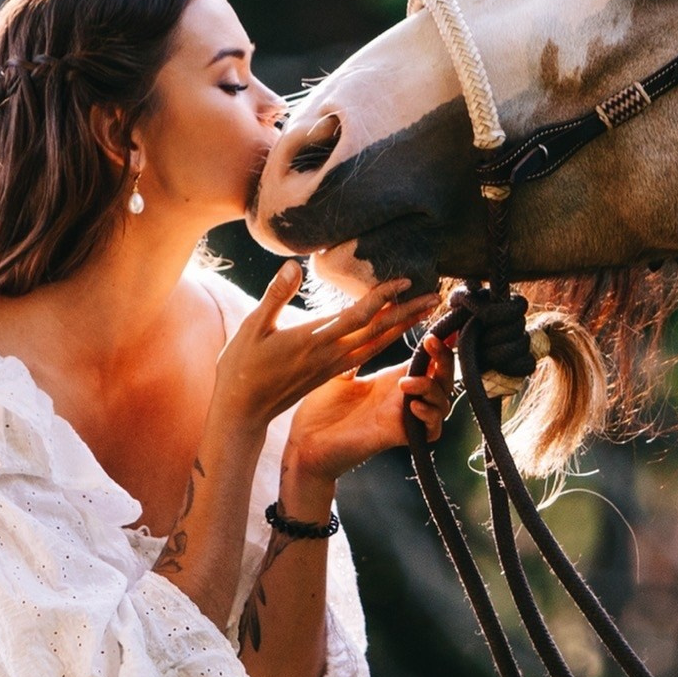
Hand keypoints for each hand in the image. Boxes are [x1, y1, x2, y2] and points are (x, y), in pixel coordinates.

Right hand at [210, 262, 438, 435]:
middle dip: (408, 313)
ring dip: (403, 327)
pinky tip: (394, 332)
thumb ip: (276, 295)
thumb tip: (293, 265)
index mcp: (313, 340)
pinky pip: (366, 355)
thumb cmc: (242, 367)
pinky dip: (385, 341)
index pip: (358, 316)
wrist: (243, 411)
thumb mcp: (252, 327)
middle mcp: (330, 355)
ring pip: (376, 344)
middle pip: (378, 331)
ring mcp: (332, 366)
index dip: (383, 297)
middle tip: (436, 297)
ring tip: (424, 312)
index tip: (405, 281)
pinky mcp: (330, 373)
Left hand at [283, 331, 453, 483]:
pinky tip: (414, 406)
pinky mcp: (400, 436)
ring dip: (432, 387)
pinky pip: (432, 429)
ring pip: (442, 402)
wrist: (306, 444)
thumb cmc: (317, 410)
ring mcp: (403, 417)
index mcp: (390, 381)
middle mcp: (402, 398)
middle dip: (444, 359)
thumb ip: (357, 350)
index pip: (428, 361)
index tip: (442, 329)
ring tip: (407, 383)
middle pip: (443, 378)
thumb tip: (365, 320)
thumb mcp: (338, 371)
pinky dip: (430, 415)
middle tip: (432, 344)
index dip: (439, 346)